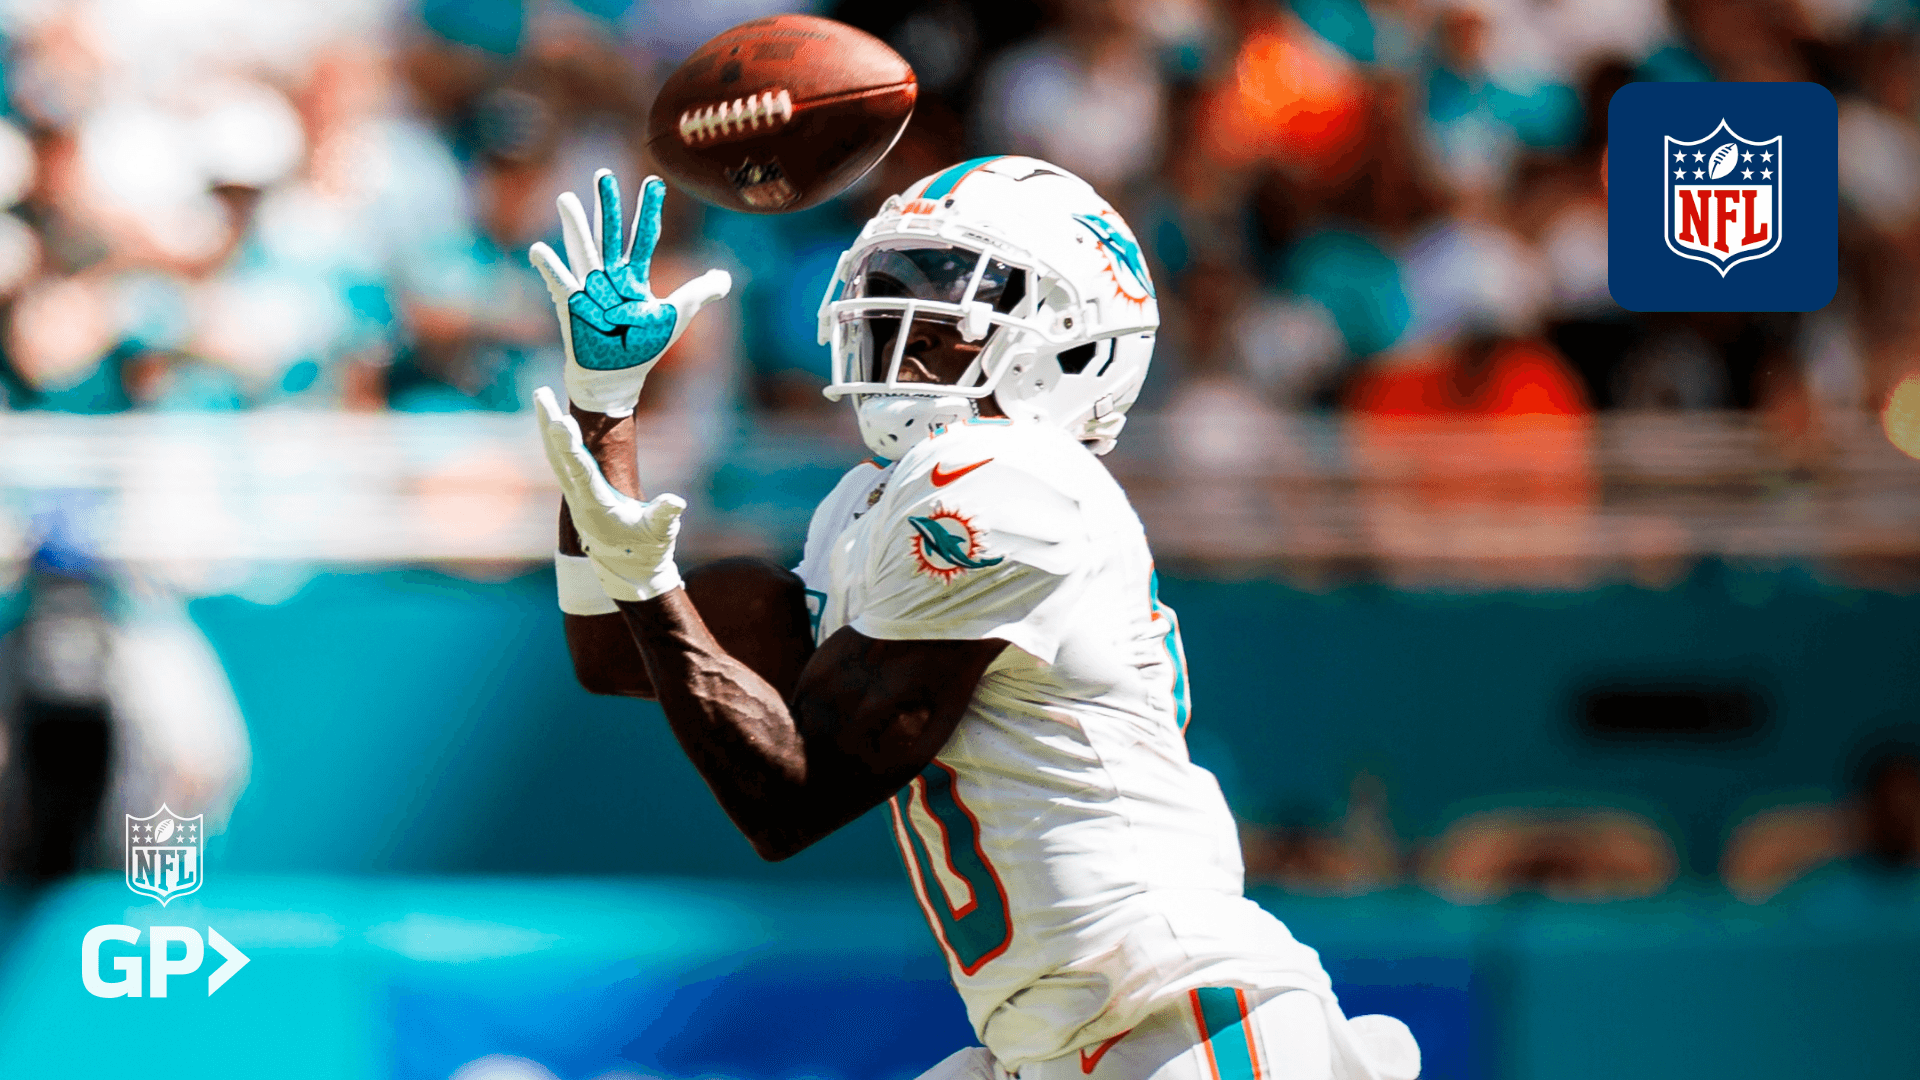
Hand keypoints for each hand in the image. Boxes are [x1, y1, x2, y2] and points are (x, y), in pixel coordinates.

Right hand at [530, 170, 730, 417]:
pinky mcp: (571, 309)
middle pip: (609, 234)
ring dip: (575, 226)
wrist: (617, 378)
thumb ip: (699, 293)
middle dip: (607, 206)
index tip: (654, 182)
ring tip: (567, 198)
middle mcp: (609, 277)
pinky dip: (549, 268)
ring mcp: (588, 290)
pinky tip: (539, 249)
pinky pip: (559, 285)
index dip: (649, 211)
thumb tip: (724, 277)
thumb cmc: (643, 347)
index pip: (643, 236)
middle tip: (603, 174)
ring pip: (583, 251)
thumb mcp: (677, 316)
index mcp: (634, 276)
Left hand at [535, 386, 685, 600]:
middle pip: (559, 456)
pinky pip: (560, 460)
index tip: (561, 421)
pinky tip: (552, 420)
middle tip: (541, 393)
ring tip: (541, 396)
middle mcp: (579, 498)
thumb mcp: (661, 535)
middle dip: (549, 424)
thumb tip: (675, 502)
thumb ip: (665, 517)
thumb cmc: (647, 550)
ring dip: (547, 425)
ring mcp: (575, 495)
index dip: (570, 446)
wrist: (628, 572)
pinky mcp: (577, 492)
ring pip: (555, 455)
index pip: (580, 470)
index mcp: (597, 505)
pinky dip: (555, 438)